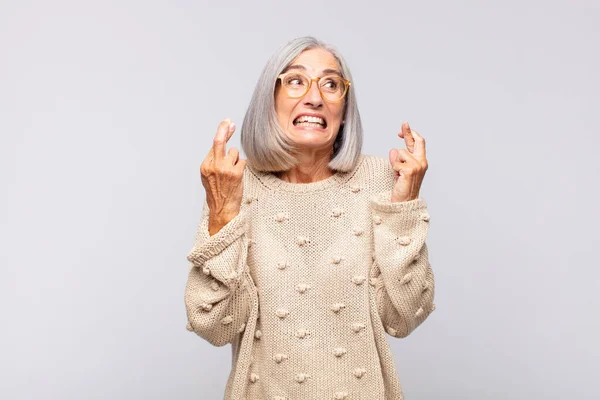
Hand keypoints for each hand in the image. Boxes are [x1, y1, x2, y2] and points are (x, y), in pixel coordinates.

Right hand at [200, 119, 246, 233]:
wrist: (222, 208)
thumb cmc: (217, 192)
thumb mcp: (209, 175)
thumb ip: (214, 160)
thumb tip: (224, 142)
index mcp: (205, 166)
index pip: (214, 144)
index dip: (222, 132)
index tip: (227, 124)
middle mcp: (213, 166)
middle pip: (219, 141)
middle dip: (224, 129)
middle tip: (229, 121)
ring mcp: (224, 169)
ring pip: (234, 153)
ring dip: (236, 160)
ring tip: (232, 172)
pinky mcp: (236, 174)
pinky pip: (242, 161)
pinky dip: (242, 167)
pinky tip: (238, 176)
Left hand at [388, 121, 427, 202]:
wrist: (404, 202)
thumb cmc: (403, 187)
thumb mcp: (401, 170)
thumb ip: (399, 159)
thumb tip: (394, 149)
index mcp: (421, 161)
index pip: (418, 143)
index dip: (410, 134)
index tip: (402, 129)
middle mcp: (422, 162)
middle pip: (416, 141)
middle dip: (409, 131)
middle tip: (404, 123)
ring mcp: (417, 166)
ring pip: (400, 153)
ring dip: (395, 162)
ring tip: (398, 174)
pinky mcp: (410, 170)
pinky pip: (395, 162)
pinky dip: (393, 168)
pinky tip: (397, 177)